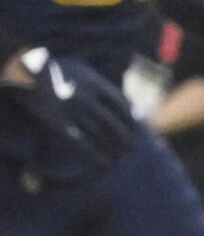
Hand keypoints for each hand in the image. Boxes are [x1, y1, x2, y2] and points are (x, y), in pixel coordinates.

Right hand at [4, 46, 133, 168]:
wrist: (33, 74)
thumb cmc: (68, 76)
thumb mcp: (90, 77)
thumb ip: (109, 92)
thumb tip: (134, 113)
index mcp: (96, 84)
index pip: (122, 107)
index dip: (131, 121)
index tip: (137, 132)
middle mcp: (86, 97)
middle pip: (112, 122)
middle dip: (125, 137)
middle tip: (132, 148)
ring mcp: (72, 110)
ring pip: (99, 133)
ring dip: (113, 147)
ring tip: (121, 157)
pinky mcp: (59, 123)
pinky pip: (81, 141)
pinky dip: (96, 153)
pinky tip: (105, 161)